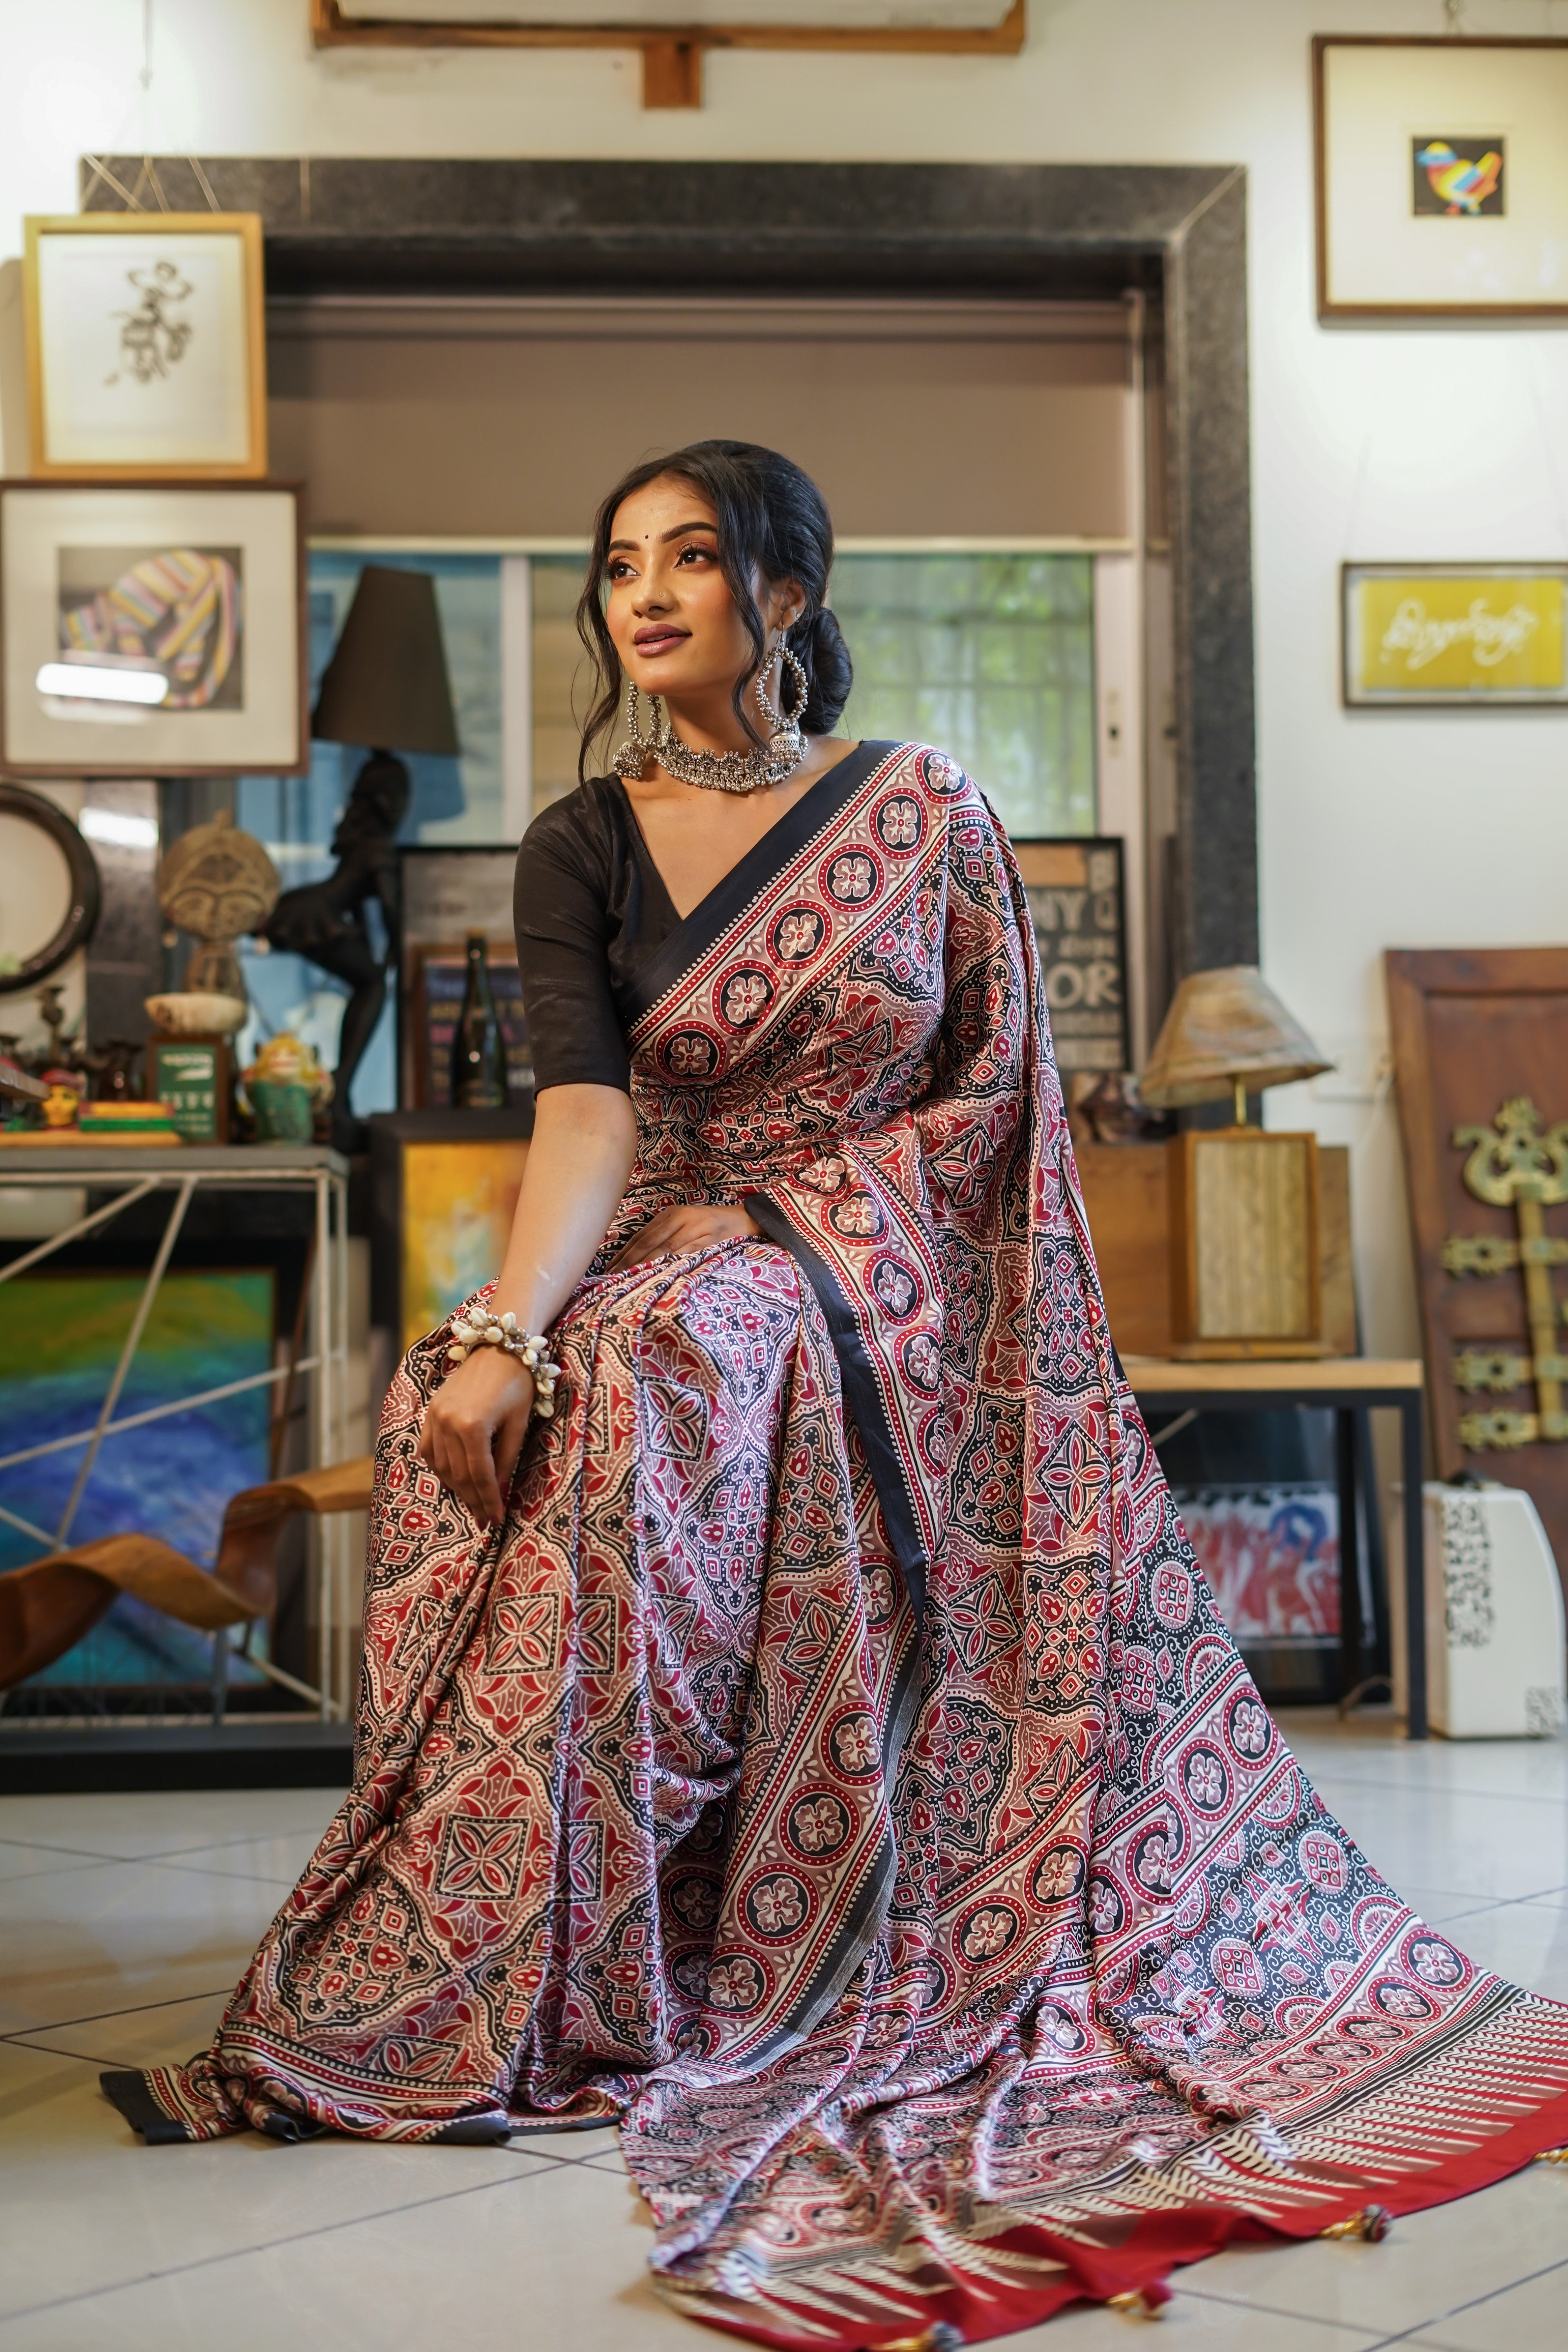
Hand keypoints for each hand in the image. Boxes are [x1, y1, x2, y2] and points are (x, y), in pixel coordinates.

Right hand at [418, 1342, 536, 1529]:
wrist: (499, 1346)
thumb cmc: (517, 1382)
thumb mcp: (519, 1423)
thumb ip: (506, 1458)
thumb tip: (497, 1489)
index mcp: (474, 1426)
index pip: (481, 1475)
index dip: (488, 1500)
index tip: (495, 1519)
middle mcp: (449, 1423)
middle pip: (460, 1475)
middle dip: (473, 1500)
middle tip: (484, 1519)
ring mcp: (435, 1416)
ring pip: (442, 1466)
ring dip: (457, 1488)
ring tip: (472, 1503)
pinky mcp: (431, 1411)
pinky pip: (429, 1449)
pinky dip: (439, 1467)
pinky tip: (452, 1479)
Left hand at [606, 1202, 760, 1273]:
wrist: (745, 1219)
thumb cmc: (710, 1224)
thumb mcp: (685, 1223)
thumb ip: (664, 1235)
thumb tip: (637, 1257)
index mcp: (671, 1214)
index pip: (641, 1236)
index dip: (624, 1253)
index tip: (609, 1269)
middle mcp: (681, 1219)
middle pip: (648, 1243)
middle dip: (629, 1262)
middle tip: (612, 1278)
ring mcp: (695, 1229)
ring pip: (665, 1250)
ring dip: (646, 1267)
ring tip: (630, 1281)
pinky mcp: (708, 1241)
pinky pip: (686, 1256)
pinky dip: (671, 1267)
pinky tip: (659, 1277)